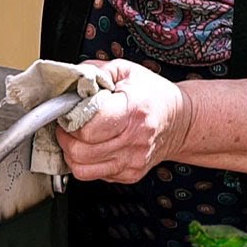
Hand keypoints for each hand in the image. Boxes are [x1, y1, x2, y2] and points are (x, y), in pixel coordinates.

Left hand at [55, 59, 192, 182]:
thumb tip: (72, 79)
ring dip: (71, 152)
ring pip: (82, 168)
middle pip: (80, 150)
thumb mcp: (127, 70)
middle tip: (67, 124)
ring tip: (76, 136)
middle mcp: (134, 140)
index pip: (88, 126)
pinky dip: (84, 162)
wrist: (181, 121)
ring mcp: (132, 161)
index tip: (68, 111)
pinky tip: (91, 147)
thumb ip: (95, 71)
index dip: (70, 118)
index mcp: (133, 111)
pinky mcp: (130, 174)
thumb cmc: (154, 94)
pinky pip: (93, 175)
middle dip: (66, 136)